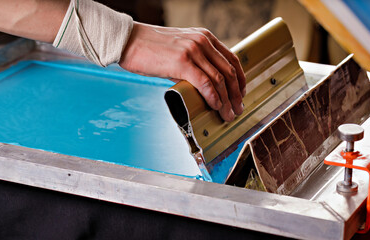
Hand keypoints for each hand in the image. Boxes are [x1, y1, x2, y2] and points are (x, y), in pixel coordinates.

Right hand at [119, 22, 245, 121]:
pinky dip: (213, 97)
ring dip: (227, 100)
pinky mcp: (182, 62)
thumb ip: (195, 61)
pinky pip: (205, 83)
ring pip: (219, 79)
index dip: (240, 79)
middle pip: (229, 71)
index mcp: (205, 37)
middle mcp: (203, 41)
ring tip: (228, 114)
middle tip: (238, 109)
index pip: (232, 59)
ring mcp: (193, 50)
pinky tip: (215, 106)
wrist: (128, 41)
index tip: (241, 93)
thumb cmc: (151, 48)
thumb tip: (205, 85)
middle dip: (236, 94)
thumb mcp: (180, 48)